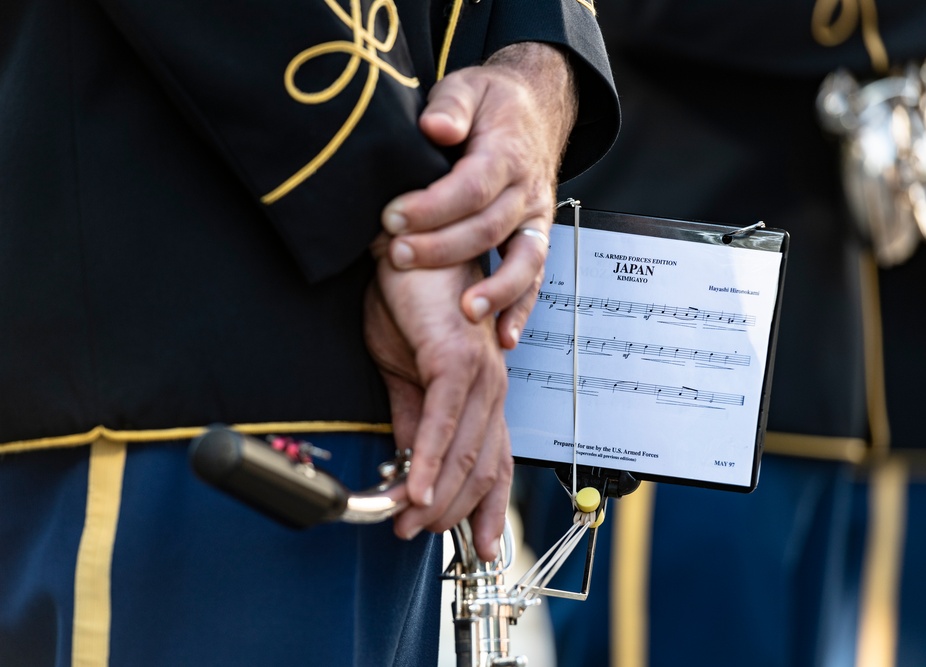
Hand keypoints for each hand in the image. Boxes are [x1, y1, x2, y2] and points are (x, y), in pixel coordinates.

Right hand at [363, 237, 511, 560]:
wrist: (404, 246)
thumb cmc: (406, 301)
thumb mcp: (404, 372)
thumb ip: (414, 421)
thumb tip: (412, 469)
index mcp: (481, 392)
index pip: (494, 462)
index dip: (489, 508)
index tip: (480, 548)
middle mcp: (491, 386)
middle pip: (482, 467)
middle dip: (452, 511)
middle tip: (412, 535)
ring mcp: (480, 372)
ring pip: (466, 452)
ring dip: (435, 494)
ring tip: (404, 521)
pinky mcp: (456, 359)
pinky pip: (444, 421)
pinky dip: (428, 460)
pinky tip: (412, 487)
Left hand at [380, 42, 576, 348]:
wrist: (536, 109)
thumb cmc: (492, 104)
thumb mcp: (467, 87)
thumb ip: (451, 105)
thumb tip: (435, 128)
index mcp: (507, 152)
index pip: (472, 186)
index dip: (432, 206)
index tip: (392, 217)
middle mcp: (527, 191)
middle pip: (490, 226)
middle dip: (443, 248)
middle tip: (398, 256)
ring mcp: (536, 219)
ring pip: (523, 259)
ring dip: (496, 290)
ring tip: (466, 313)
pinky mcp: (536, 239)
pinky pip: (535, 279)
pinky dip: (521, 310)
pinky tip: (504, 338)